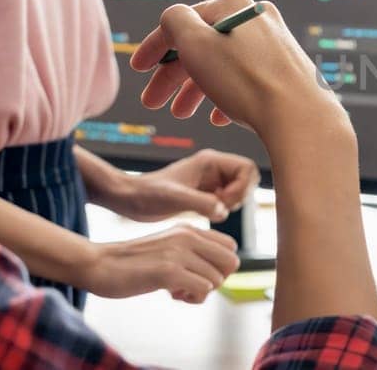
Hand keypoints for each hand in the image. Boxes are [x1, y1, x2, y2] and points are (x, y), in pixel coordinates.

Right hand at [74, 224, 239, 303]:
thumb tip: (217, 275)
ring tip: (176, 290)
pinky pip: (203, 289)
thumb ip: (190, 254)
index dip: (219, 267)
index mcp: (189, 229)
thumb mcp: (167, 249)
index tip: (198, 274)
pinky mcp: (169, 271)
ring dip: (200, 293)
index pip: (230, 247)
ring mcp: (179, 253)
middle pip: (231, 263)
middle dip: (216, 280)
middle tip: (192, 285)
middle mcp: (188, 236)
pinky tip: (171, 294)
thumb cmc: (133, 263)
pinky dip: (192, 299)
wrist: (98, 264)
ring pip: (217, 280)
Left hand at [99, 149, 258, 222]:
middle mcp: (213, 168)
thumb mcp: (174, 199)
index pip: (247, 168)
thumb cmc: (146, 195)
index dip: (242, 188)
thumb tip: (223, 210)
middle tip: (219, 208)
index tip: (222, 201)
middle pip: (248, 179)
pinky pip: (228, 200)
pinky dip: (224, 210)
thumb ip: (201, 203)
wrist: (128, 199)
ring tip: (211, 212)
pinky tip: (206, 216)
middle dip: (240, 197)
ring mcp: (210, 181)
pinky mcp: (205, 194)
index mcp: (210, 161)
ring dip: (233, 205)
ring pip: (240, 191)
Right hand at [128, 0, 357, 174]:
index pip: (183, 22)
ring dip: (197, 89)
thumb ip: (174, 21)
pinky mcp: (287, 70)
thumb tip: (174, 19)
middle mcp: (258, 19)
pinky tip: (218, 118)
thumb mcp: (196, 44)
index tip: (138, 70)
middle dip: (174, 76)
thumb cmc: (247, 81)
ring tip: (182, 115)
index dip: (155, 47)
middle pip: (203, 46)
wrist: (301, 117)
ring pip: (224, 65)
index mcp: (235, 5)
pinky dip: (227, 96)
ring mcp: (276, 45)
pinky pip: (247, 80)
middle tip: (154, 103)